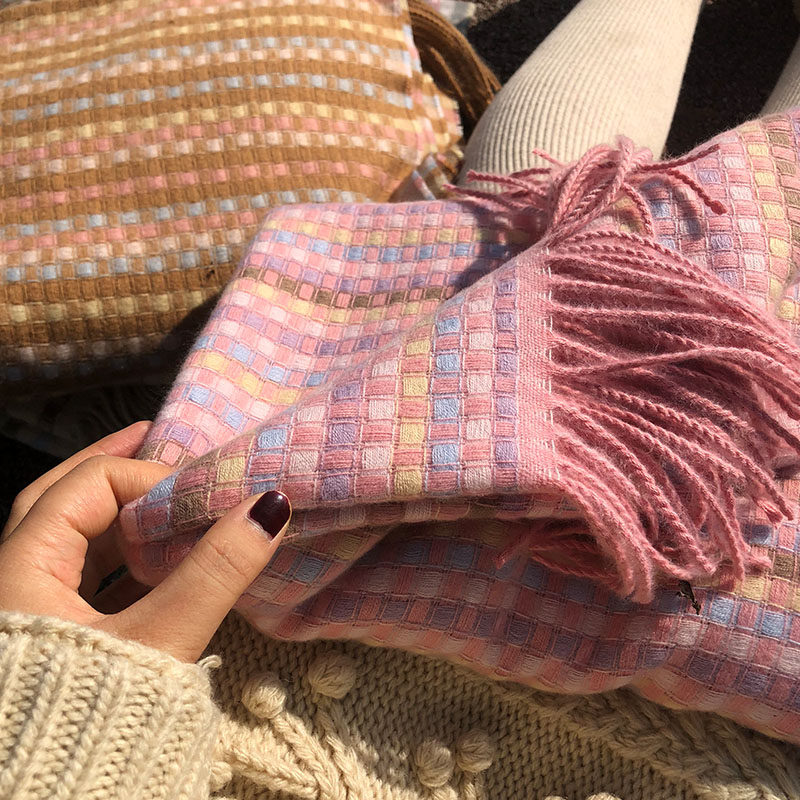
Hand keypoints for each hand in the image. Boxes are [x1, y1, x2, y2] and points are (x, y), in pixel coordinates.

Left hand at [0, 422, 290, 661]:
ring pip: (68, 536)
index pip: (90, 487)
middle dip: (113, 463)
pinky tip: (153, 554)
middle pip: (62, 497)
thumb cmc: (95, 718)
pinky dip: (117, 551)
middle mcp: (13, 579)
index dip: (148, 477)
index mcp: (22, 570)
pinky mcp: (46, 636)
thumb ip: (216, 571)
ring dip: (116, 508)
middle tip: (158, 434)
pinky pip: (79, 573)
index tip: (201, 490)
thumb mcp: (161, 640)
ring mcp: (26, 608)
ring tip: (161, 487)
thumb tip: (270, 504)